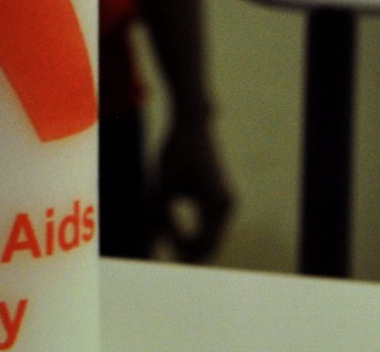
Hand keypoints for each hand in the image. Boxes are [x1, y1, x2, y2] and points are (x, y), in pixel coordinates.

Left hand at [149, 114, 232, 262]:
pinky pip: (206, 225)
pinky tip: (168, 227)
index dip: (182, 252)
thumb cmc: (177, 151)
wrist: (193, 126)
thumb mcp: (163, 182)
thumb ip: (158, 211)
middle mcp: (226, 206)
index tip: (159, 253)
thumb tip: (153, 239)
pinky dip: (190, 230)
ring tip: (160, 236)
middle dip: (185, 251)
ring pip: (208, 236)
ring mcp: (224, 203)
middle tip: (159, 253)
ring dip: (187, 241)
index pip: (203, 243)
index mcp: (216, 204)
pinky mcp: (217, 199)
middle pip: (209, 244)